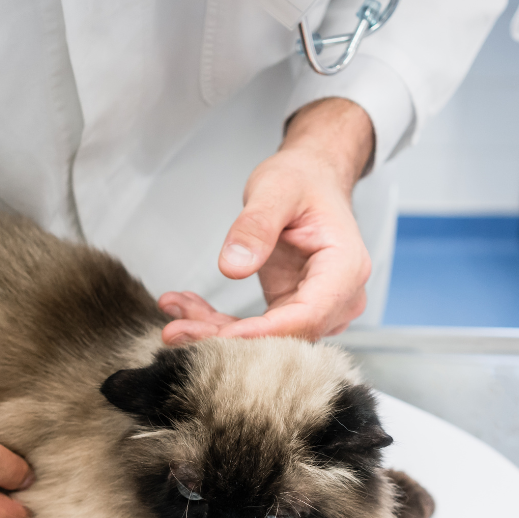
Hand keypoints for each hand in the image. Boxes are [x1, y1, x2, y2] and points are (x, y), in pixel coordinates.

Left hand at [160, 97, 374, 343]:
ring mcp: (318, 308)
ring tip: (173, 315)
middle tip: (176, 331)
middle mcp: (339, 298)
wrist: (312, 179)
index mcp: (345, 269)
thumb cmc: (303, 180)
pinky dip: (219, 322)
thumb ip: (256, 227)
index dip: (262, 333)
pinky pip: (256, 327)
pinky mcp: (293, 309)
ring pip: (266, 338)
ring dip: (216, 331)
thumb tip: (232, 267)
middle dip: (227, 337)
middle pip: (284, 336)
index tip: (218, 334)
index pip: (307, 316)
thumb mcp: (276, 190)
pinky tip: (186, 308)